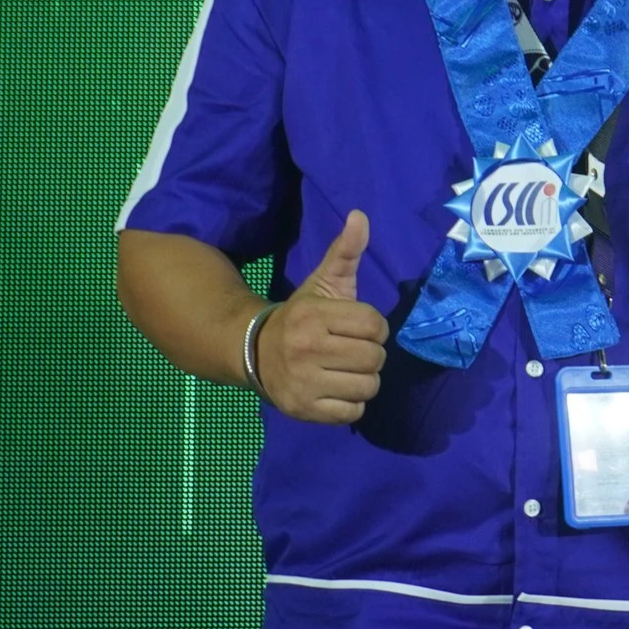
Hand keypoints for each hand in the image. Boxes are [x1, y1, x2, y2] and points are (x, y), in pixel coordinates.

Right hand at [256, 210, 389, 423]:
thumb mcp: (323, 282)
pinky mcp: (303, 410)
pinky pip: (353, 412)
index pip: (375, 326)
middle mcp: (306, 349)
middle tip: (350, 351)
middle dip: (370, 354)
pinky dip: (351, 404)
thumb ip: (345, 251)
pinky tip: (335, 390)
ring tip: (344, 370)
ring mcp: (303, 383)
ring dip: (363, 380)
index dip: (373, 327)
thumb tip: (360, 215)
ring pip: (368, 386)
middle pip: (375, 358)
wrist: (254, 352)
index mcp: (313, 316)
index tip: (357, 328)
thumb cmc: (301, 317)